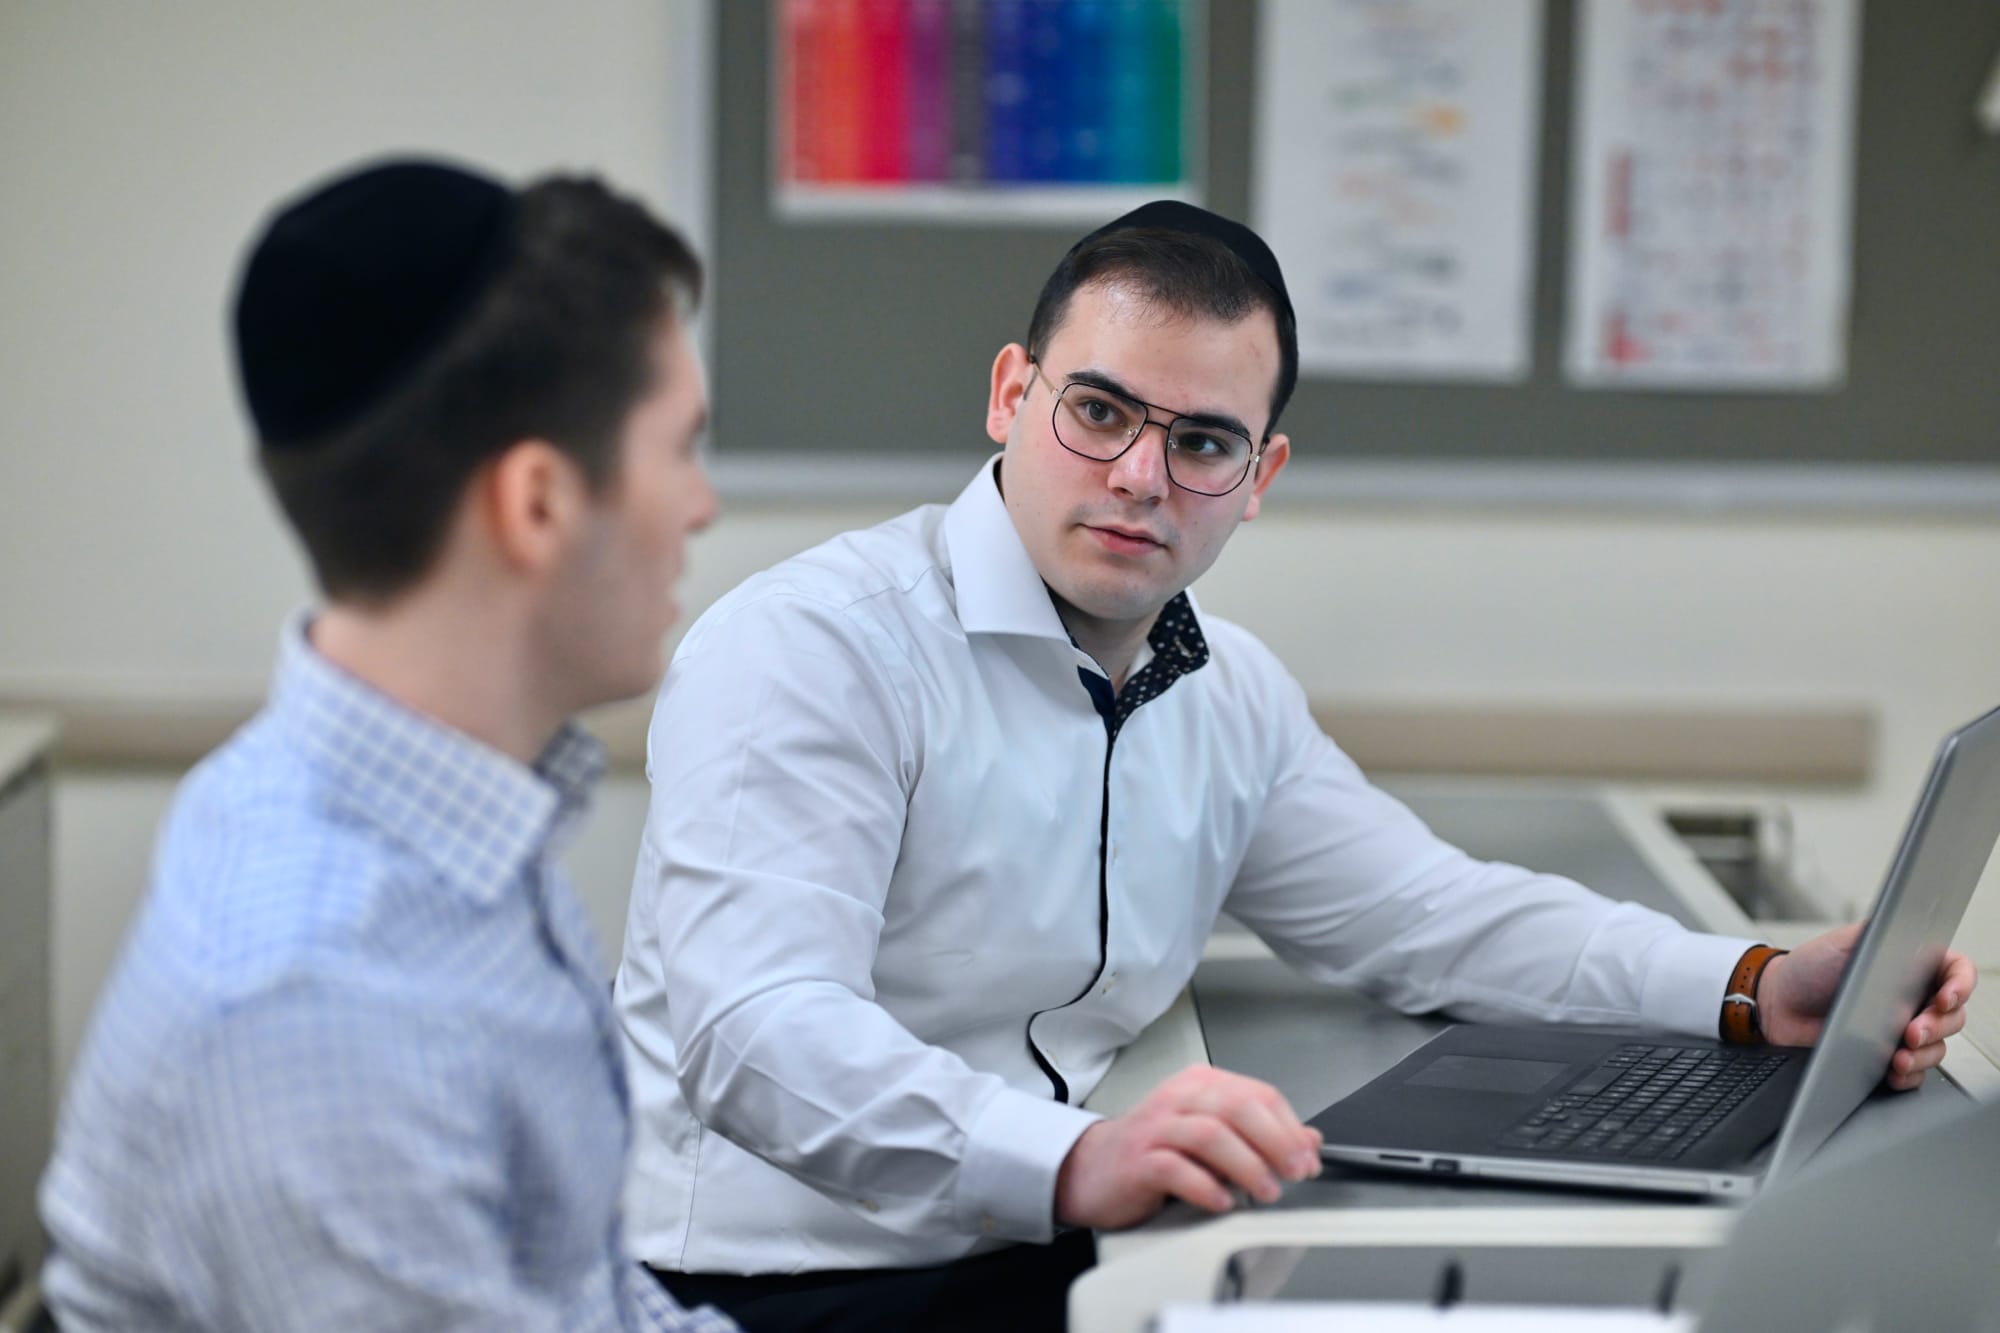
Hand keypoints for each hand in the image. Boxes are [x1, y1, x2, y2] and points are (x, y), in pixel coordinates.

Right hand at [1053, 1064, 1321, 1230]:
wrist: (1090, 1169)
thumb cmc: (1152, 1151)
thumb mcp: (1210, 1136)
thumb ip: (1257, 1135)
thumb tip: (1309, 1141)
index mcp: (1200, 1085)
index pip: (1258, 1095)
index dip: (1290, 1128)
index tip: (1309, 1159)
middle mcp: (1178, 1099)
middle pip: (1237, 1107)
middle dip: (1276, 1141)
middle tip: (1296, 1172)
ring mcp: (1156, 1127)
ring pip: (1210, 1134)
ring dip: (1247, 1165)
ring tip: (1266, 1191)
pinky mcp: (1137, 1160)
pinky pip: (1174, 1168)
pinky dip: (1204, 1185)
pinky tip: (1222, 1201)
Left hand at [1757, 923, 1977, 1089]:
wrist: (1777, 1004)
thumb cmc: (1809, 969)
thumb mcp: (1842, 941)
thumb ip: (1877, 932)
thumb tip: (1906, 924)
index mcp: (1912, 966)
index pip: (1956, 973)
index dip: (1961, 986)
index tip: (1946, 998)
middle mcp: (1913, 999)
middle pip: (1953, 1016)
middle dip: (1938, 1026)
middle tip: (1911, 1031)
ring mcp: (1902, 1029)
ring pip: (1937, 1048)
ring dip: (1923, 1056)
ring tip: (1898, 1055)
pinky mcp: (1888, 1056)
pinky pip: (1914, 1074)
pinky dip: (1908, 1076)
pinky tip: (1892, 1071)